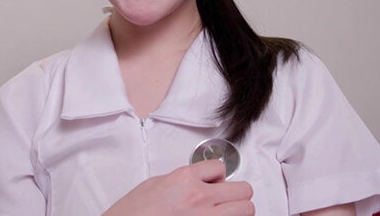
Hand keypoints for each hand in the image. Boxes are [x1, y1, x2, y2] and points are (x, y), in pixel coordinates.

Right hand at [102, 160, 254, 215]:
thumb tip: (200, 181)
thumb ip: (183, 181)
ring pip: (247, 210)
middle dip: (236, 196)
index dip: (218, 178)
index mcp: (184, 179)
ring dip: (238, 212)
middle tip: (225, 202)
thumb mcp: (156, 184)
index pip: (220, 168)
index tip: (214, 185)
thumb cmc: (132, 213)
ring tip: (223, 214)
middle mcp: (199, 198)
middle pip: (244, 190)